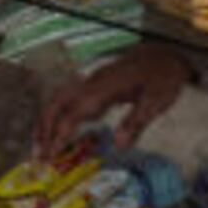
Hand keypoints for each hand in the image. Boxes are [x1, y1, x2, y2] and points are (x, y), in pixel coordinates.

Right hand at [35, 43, 194, 157]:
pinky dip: (61, 114)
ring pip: (62, 97)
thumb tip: (117, 147)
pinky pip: (72, 97)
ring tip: (42, 144)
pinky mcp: (98, 83)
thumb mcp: (157, 101)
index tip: (50, 155)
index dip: (59, 133)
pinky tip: (63, 128)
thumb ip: (135, 122)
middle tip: (39, 153)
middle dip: (45, 126)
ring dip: (49, 119)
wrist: (168, 53)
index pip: (73, 112)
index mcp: (105, 87)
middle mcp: (94, 82)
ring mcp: (94, 80)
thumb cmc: (164, 77)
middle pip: (58, 101)